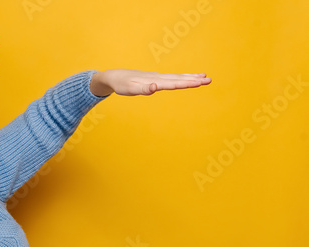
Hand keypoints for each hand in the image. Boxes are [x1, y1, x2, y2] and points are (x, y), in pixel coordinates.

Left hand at [90, 69, 211, 96]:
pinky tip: (188, 78)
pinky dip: (183, 78)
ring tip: (205, 77)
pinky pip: (173, 78)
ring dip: (191, 78)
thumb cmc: (122, 84)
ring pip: (178, 78)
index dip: (187, 83)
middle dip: (194, 80)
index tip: (200, 82)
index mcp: (155, 81)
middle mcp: (159, 78)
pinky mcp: (156, 79)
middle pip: (179, 79)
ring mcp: (158, 77)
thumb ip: (143, 89)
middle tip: (210, 80)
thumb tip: (155, 87)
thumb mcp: (130, 89)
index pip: (174, 83)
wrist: (115, 77)